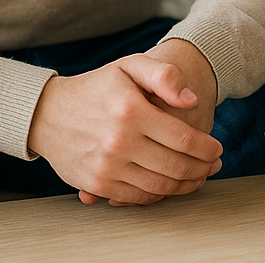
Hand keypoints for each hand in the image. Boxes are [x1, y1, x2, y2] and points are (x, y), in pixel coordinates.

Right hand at [27, 38, 222, 205]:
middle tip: (214, 166)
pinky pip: (138, 197)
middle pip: (176, 167)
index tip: (217, 149)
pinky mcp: (97, 185)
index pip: (184, 139)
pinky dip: (160, 195)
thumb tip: (191, 99)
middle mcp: (119, 142)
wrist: (47, 114)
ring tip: (198, 177)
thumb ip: (164, 75)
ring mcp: (107, 167)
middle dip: (203, 169)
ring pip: (160, 187)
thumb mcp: (129, 66)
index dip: (207, 148)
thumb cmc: (94, 88)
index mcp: (132, 112)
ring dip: (186, 185)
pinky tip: (170, 185)